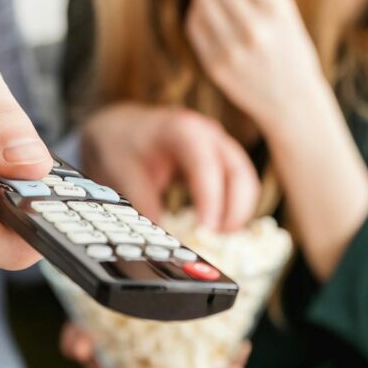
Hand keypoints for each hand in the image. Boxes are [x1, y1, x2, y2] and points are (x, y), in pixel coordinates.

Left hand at [80, 104, 258, 231]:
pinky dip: (234, 208)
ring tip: (218, 238)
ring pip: (245, 181)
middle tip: (217, 239)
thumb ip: (143, 204)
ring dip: (238, 212)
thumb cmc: (123, 144)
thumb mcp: (124, 172)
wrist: (122, 127)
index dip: (211, 198)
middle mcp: (209, 135)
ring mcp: (220, 147)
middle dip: (235, 210)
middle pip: (239, 173)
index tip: (206, 229)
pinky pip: (239, 186)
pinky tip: (217, 228)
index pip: (206, 165)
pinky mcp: (222, 162)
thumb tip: (160, 239)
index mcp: (183, 130)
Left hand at [186, 0, 326, 128]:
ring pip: (200, 1)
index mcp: (275, 9)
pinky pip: (194, 25)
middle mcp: (253, 29)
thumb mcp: (284, 10)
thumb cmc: (288, 45)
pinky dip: (197, 13)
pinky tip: (208, 13)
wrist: (291, 100)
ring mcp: (231, 50)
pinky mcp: (215, 66)